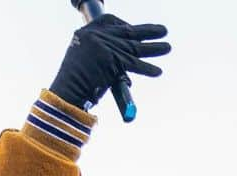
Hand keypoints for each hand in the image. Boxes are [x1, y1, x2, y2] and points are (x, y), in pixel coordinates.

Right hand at [50, 14, 169, 110]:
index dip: (126, 25)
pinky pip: (133, 63)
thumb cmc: (76, 84)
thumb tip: (122, 69)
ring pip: (134, 47)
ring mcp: (103, 46)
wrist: (68, 92)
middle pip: (127, 32)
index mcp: (87, 33)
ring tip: (168, 47)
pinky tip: (157, 71)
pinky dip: (146, 69)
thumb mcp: (84, 61)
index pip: (111, 21)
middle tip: (164, 31)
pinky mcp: (111, 59)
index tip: (137, 30)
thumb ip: (100, 56)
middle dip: (148, 31)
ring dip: (154, 48)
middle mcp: (96, 36)